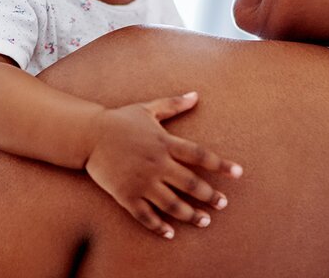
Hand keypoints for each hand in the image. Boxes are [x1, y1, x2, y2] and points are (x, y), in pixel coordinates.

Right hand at [84, 91, 242, 238]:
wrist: (89, 135)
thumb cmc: (120, 120)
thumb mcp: (148, 108)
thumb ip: (173, 104)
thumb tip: (196, 95)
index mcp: (165, 143)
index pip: (200, 155)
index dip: (221, 165)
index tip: (239, 173)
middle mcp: (157, 164)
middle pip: (190, 184)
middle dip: (210, 196)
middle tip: (223, 204)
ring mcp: (142, 181)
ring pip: (172, 204)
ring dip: (190, 214)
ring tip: (204, 221)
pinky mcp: (126, 195)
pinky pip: (146, 215)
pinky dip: (159, 226)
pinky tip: (170, 233)